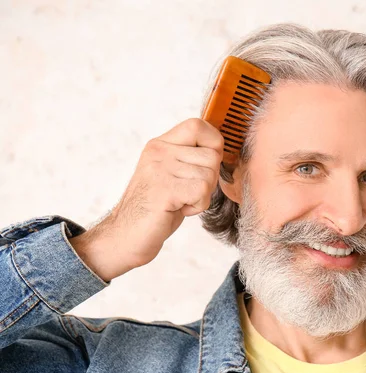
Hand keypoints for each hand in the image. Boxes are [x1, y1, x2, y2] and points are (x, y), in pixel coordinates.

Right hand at [70, 118, 223, 280]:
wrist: (126, 236)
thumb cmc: (156, 208)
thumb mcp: (171, 173)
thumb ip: (190, 158)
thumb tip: (219, 148)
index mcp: (161, 145)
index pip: (198, 125)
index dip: (214, 144)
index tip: (206, 165)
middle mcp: (159, 152)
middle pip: (212, 155)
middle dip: (209, 179)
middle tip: (188, 192)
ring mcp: (160, 169)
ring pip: (209, 175)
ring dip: (202, 195)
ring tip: (180, 201)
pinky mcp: (165, 189)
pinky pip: (202, 191)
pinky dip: (197, 206)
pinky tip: (178, 209)